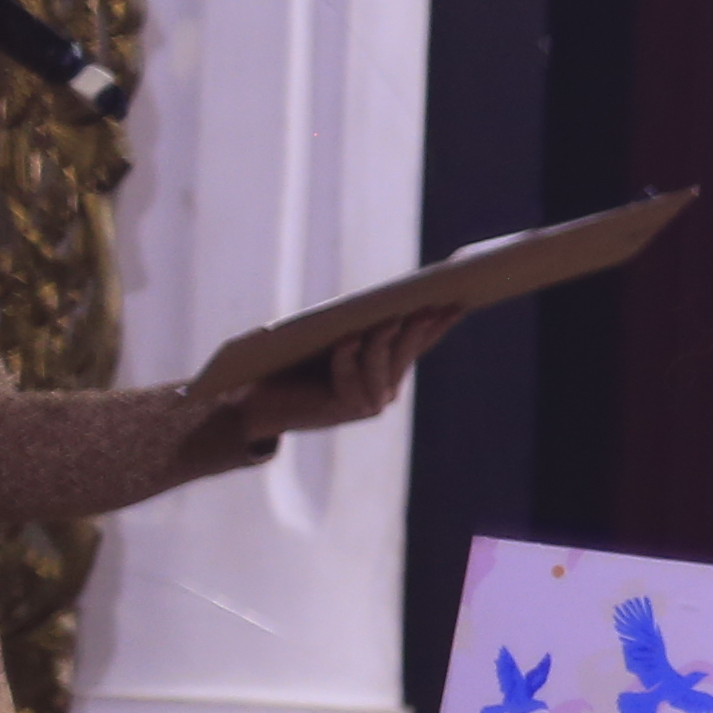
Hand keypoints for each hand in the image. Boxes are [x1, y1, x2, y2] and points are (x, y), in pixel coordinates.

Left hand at [206, 308, 453, 444]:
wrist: (256, 401)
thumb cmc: (292, 365)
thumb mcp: (331, 342)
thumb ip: (357, 331)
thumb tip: (385, 303)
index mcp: (385, 373)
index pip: (417, 345)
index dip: (437, 326)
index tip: (456, 304)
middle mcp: (383, 391)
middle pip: (405, 353)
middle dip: (418, 329)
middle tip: (428, 307)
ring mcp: (367, 403)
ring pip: (380, 364)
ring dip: (384, 341)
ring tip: (390, 320)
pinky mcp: (343, 409)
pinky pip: (348, 376)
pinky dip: (346, 358)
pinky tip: (347, 341)